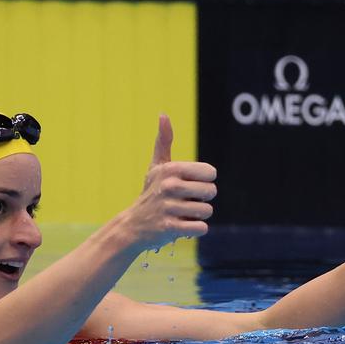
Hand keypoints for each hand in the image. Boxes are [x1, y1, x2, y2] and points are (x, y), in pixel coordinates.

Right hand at [124, 115, 216, 250]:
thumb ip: (164, 141)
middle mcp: (170, 186)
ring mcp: (169, 208)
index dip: (203, 181)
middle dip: (201, 200)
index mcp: (171, 169)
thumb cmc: (151, 194)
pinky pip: (201, 228)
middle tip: (184, 202)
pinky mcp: (169, 228)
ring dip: (197, 215)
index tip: (188, 186)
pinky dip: (194, 229)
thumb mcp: (157, 167)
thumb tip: (163, 114)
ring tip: (180, 214)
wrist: (132, 226)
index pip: (211, 173)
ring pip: (207, 211)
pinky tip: (180, 226)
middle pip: (212, 192)